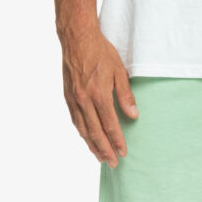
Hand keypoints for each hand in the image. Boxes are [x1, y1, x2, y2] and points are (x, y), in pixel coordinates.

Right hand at [60, 27, 137, 167]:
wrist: (76, 37)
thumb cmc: (100, 52)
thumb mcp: (119, 71)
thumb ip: (126, 96)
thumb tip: (133, 115)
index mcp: (99, 95)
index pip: (110, 126)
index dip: (117, 142)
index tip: (124, 153)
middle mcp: (85, 100)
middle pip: (96, 133)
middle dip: (106, 150)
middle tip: (113, 163)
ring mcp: (74, 99)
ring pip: (84, 130)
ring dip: (93, 146)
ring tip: (101, 158)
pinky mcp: (68, 96)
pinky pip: (76, 120)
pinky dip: (83, 133)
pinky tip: (88, 140)